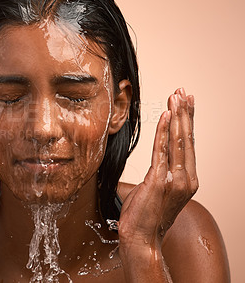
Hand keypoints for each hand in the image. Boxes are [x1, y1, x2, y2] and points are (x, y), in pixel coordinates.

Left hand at [118, 88, 197, 251]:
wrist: (141, 237)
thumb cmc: (144, 215)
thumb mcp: (154, 190)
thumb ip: (156, 175)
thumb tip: (151, 167)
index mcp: (186, 179)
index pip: (188, 145)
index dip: (186, 123)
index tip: (185, 104)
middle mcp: (186, 178)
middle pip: (187, 138)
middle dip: (185, 113)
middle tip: (183, 92)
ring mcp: (176, 180)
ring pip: (178, 141)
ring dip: (177, 116)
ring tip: (176, 97)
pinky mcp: (160, 180)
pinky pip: (162, 150)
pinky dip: (163, 131)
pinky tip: (166, 116)